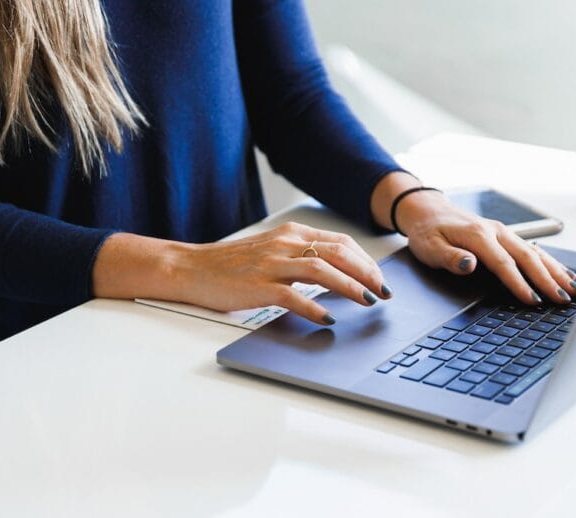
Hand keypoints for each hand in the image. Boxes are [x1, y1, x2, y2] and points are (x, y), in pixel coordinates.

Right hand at [92, 223, 391, 324]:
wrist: (192, 268)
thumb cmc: (232, 265)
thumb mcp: (272, 251)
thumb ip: (301, 256)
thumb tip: (338, 273)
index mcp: (291, 233)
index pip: (340, 242)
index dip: (365, 260)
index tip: (380, 278)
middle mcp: (285, 244)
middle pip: (338, 252)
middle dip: (367, 273)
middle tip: (383, 292)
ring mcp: (271, 264)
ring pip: (322, 270)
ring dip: (350, 286)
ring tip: (367, 301)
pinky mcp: (258, 286)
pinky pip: (293, 296)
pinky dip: (315, 307)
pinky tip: (328, 319)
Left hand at [371, 172, 575, 304]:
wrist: (429, 211)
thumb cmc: (428, 232)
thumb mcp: (430, 247)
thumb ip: (450, 257)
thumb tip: (469, 265)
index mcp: (478, 235)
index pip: (504, 263)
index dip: (519, 283)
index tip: (533, 300)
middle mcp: (496, 232)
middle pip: (528, 257)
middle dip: (548, 280)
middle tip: (564, 299)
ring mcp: (504, 232)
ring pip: (536, 252)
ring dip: (556, 271)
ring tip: (573, 290)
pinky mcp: (506, 236)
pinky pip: (533, 249)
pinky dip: (550, 262)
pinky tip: (564, 274)